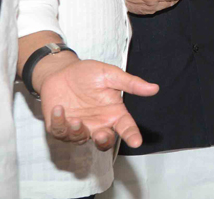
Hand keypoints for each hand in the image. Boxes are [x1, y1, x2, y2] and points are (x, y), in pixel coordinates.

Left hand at [39, 59, 158, 150]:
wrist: (61, 71)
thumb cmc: (87, 73)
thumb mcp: (109, 74)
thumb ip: (130, 83)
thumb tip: (154, 88)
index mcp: (113, 113)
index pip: (126, 127)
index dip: (132, 135)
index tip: (137, 141)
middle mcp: (98, 123)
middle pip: (104, 141)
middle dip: (104, 141)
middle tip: (101, 135)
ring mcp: (80, 127)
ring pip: (81, 140)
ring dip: (78, 132)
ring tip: (76, 119)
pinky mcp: (61, 127)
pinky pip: (60, 132)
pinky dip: (59, 124)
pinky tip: (59, 109)